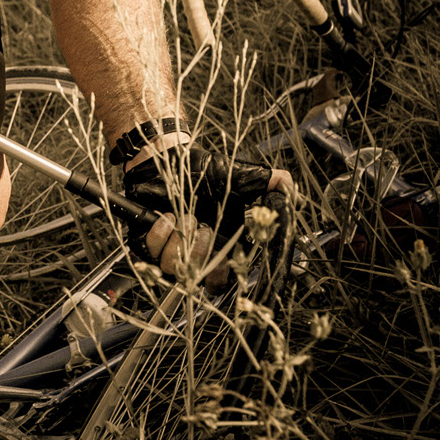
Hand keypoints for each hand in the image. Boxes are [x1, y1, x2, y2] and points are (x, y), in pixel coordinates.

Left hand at [122, 148, 292, 286]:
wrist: (173, 157)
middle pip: (196, 279)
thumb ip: (274, 183)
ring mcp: (170, 248)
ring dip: (180, 242)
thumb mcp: (246, 176)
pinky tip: (166, 216)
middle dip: (200, 256)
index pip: (221, 282)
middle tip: (204, 229)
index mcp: (221, 247)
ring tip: (186, 216)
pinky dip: (160, 233)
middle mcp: (195, 253)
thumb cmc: (209, 170)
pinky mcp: (147, 239)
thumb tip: (293, 193)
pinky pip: (150, 250)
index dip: (222, 276)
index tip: (225, 260)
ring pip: (171, 267)